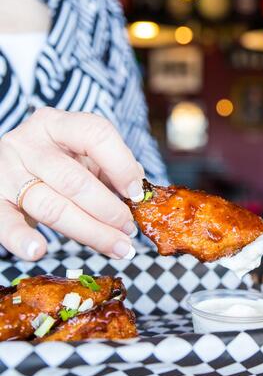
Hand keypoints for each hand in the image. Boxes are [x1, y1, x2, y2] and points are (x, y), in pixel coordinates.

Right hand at [0, 107, 144, 260]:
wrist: (12, 162)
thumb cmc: (59, 159)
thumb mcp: (85, 154)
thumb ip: (111, 167)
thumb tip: (136, 191)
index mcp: (59, 124)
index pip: (95, 135)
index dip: (121, 166)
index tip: (136, 194)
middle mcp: (30, 143)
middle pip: (74, 181)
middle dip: (108, 210)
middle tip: (129, 230)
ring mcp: (7, 170)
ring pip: (51, 207)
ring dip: (90, 232)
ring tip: (116, 247)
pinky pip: (5, 221)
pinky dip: (20, 238)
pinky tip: (37, 251)